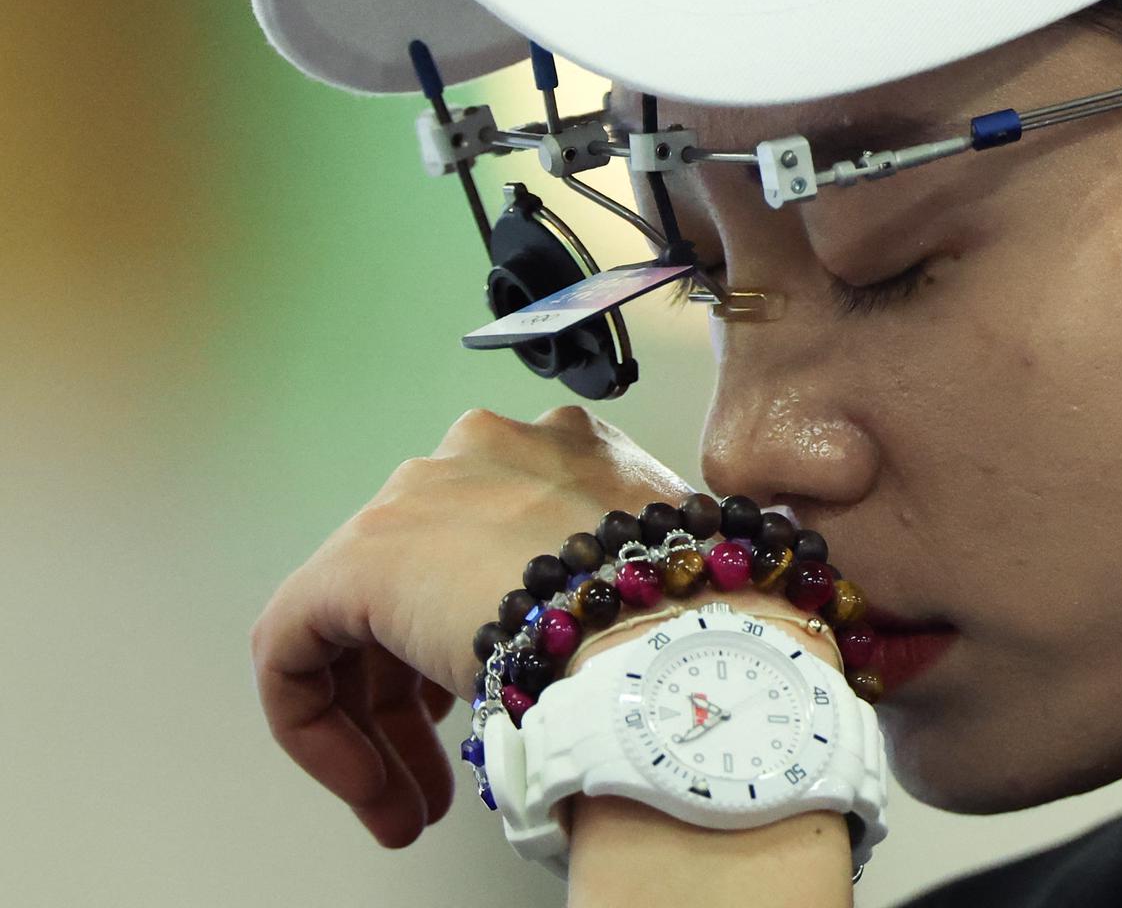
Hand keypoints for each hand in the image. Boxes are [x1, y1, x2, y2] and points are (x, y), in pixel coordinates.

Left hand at [250, 403, 697, 848]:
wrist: (662, 633)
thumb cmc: (692, 619)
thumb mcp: (668, 583)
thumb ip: (619, 591)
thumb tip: (619, 652)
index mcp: (566, 447)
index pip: (498, 540)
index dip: (490, 630)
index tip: (505, 699)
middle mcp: (482, 453)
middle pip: (426, 580)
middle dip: (427, 691)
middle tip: (448, 772)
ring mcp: (415, 498)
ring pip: (365, 621)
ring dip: (386, 726)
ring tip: (411, 805)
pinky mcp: (354, 560)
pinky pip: (300, 646)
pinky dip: (321, 725)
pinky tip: (370, 784)